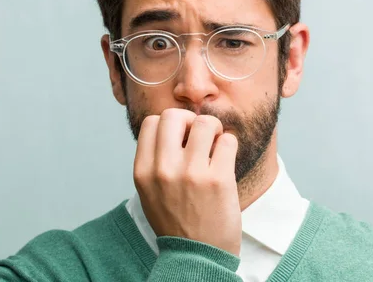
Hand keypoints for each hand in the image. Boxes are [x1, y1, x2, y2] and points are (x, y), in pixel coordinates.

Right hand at [133, 108, 240, 255]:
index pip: (152, 122)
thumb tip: (173, 127)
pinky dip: (229, 145)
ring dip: (214, 129)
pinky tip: (225, 161)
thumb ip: (154, 160)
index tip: (180, 138)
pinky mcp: (218, 179)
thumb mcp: (149, 192)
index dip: (169, 125)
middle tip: (199, 137)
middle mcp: (163, 169)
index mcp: (143, 171)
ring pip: (205, 122)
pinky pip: (228, 140)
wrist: (197, 257)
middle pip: (174, 115)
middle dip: (190, 120)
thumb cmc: (175, 221)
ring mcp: (191, 173)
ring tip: (215, 146)